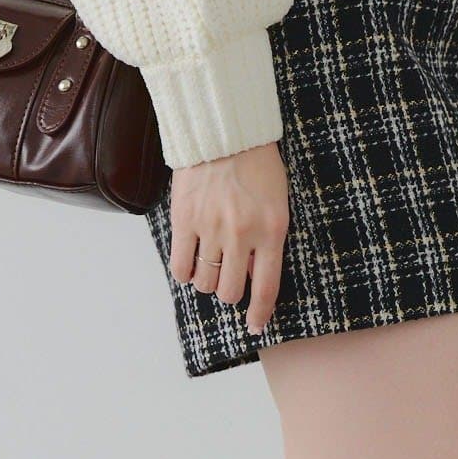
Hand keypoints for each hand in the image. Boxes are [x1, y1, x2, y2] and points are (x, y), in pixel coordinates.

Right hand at [169, 141, 289, 335]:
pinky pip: (180, 267)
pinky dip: (185, 273)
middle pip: (230, 291)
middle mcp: (241, 234)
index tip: (254, 326)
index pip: (266, 287)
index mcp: (271, 231)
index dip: (259, 313)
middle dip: (229, 292)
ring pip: (204, 282)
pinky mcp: (184, 220)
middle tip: (228, 279)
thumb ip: (267, 240)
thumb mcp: (277, 203)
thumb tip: (253, 276)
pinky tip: (190, 264)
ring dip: (207, 281)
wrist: (225, 132)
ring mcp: (210, 228)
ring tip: (210, 265)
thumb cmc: (257, 166)